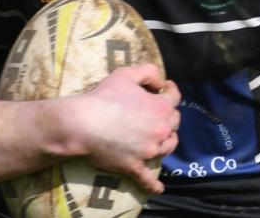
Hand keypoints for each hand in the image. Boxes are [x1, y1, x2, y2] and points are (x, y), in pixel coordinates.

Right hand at [66, 63, 180, 193]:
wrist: (84, 122)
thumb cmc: (105, 96)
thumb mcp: (127, 73)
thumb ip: (148, 72)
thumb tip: (161, 82)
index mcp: (160, 107)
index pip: (175, 97)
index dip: (170, 91)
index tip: (165, 89)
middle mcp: (160, 130)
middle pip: (174, 122)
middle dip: (168, 115)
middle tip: (156, 112)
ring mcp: (149, 151)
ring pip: (167, 147)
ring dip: (166, 141)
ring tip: (159, 138)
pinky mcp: (135, 166)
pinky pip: (148, 179)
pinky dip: (153, 184)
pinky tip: (158, 188)